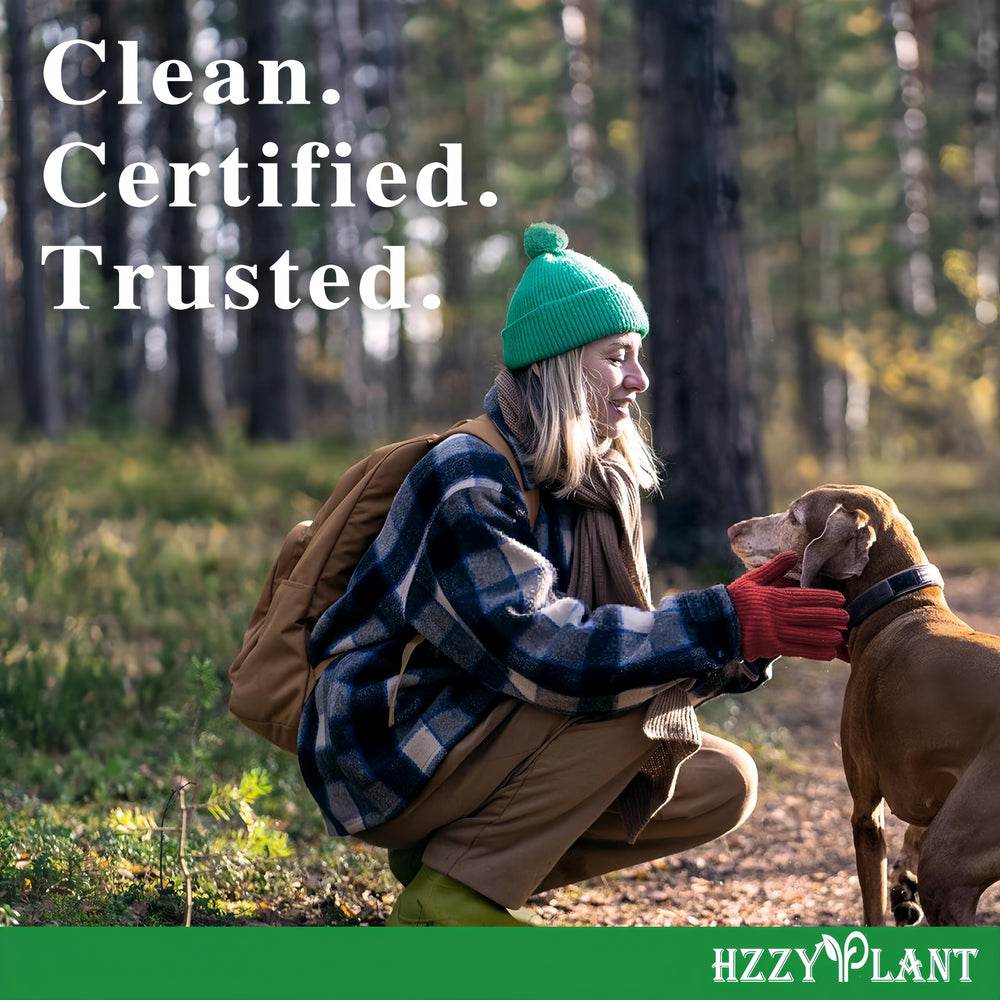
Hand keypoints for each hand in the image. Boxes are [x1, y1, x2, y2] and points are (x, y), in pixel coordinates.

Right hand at [727, 551, 848, 661]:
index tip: (841, 599)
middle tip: (848, 617)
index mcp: (775, 597)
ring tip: (842, 634)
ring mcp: (776, 632)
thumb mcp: (753, 579)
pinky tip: (828, 652)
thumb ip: (774, 568)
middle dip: (832, 616)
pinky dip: (815, 651)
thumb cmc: (735, 599)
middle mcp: (779, 615)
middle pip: (812, 615)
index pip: (807, 597)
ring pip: (808, 634)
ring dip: (827, 635)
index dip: (826, 599)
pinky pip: (798, 650)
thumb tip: (792, 554)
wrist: (716, 622)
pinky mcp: (772, 647)